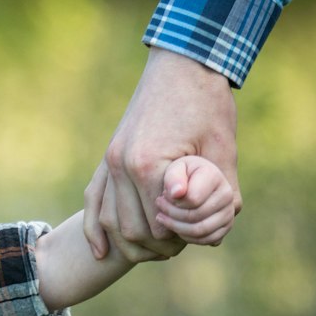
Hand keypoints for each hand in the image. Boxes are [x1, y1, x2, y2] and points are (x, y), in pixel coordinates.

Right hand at [84, 48, 241, 260]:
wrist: (183, 64)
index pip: (159, 224)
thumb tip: (216, 234)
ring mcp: (109, 161)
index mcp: (148, 164)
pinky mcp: (107, 157)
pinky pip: (92, 201)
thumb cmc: (207, 102)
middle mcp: (121, 165)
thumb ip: (221, 191)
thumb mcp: (222, 148)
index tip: (197, 235)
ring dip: (129, 242)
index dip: (179, 237)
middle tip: (179, 244)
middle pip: (131, 228)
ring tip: (156, 245)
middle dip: (155, 244)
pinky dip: (94, 230)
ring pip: (110, 221)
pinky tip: (101, 251)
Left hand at [154, 156, 236, 245]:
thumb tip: (177, 194)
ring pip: (200, 231)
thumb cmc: (182, 175)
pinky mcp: (226, 226)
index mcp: (215, 176)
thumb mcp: (175, 169)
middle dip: (171, 215)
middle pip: (195, 216)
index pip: (192, 199)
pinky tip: (176, 227)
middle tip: (159, 209)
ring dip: (177, 228)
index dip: (173, 202)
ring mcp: (229, 212)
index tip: (162, 196)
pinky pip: (206, 240)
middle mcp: (226, 194)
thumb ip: (173, 177)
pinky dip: (188, 237)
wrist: (196, 182)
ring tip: (163, 218)